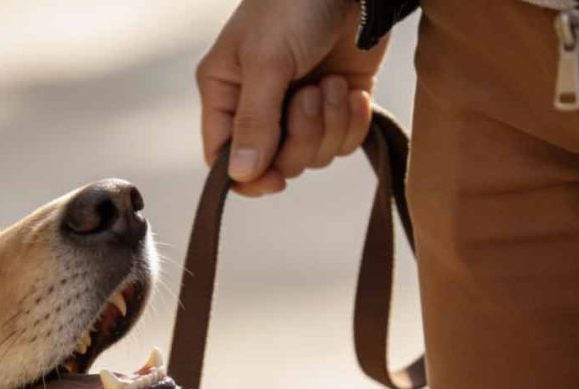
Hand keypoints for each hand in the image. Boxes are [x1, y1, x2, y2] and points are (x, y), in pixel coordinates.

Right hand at [196, 0, 388, 195]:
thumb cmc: (294, 5)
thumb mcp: (267, 61)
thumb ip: (255, 121)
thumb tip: (241, 175)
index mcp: (226, 93)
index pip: (224, 157)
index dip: (248, 177)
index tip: (275, 180)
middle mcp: (258, 106)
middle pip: (275, 163)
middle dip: (301, 136)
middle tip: (310, 94)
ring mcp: (299, 109)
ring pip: (312, 156)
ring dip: (329, 123)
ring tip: (331, 83)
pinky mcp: (336, 106)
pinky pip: (343, 142)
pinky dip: (352, 121)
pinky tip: (353, 91)